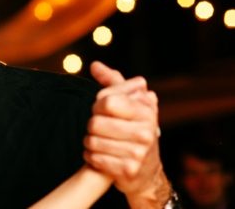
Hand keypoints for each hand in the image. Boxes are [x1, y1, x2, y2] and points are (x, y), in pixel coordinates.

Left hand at [83, 62, 170, 207]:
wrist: (147, 171)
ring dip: (90, 142)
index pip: (107, 101)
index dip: (98, 105)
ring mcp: (138, 153)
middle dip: (92, 125)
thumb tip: (95, 65)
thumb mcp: (130, 103)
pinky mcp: (128, 170)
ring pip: (91, 141)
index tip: (103, 111)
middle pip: (95, 122)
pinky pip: (94, 158)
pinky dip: (91, 156)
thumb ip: (112, 82)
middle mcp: (145, 132)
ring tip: (100, 142)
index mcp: (145, 111)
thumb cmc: (134, 130)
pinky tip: (99, 155)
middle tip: (100, 129)